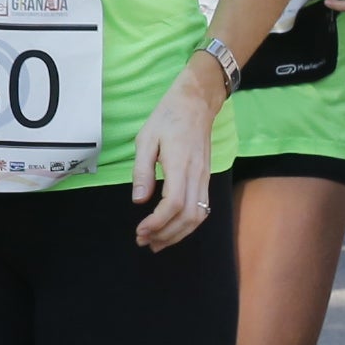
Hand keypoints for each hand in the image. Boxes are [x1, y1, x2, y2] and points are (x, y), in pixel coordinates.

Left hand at [130, 71, 217, 249]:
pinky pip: (202, 209)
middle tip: (144, 241)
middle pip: (188, 216)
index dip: (158, 222)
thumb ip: (142, 170)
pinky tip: (172, 228)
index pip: (174, 204)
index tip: (140, 231)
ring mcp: (204, 177)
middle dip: (166, 235)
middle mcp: (196, 174)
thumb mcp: (146, 138)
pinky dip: (188, 225)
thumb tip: (138, 201)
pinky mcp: (206, 178)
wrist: (196, 103)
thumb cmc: (168, 117)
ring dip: (178, 234)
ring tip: (157, 242)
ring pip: (198, 216)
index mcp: (179, 163)